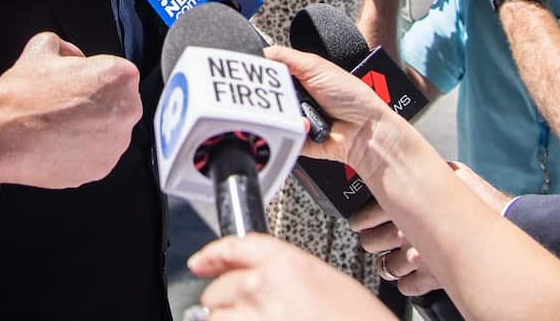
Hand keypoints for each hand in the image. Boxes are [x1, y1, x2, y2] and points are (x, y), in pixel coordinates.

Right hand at [0, 32, 141, 187]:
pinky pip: (98, 155)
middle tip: (67, 106)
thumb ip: (69, 47)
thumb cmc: (23, 93)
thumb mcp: (44, 46)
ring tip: (61, 126)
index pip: (118, 75)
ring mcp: (116, 144)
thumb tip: (76, 59)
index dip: (94, 77)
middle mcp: (128, 111)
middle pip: (120, 104)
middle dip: (98, 104)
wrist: (0, 134)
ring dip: (92, 128)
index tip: (76, 84)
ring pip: (110, 131)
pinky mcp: (102, 168)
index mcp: (120, 76)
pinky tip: (59, 143)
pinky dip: (83, 151)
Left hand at [188, 234, 393, 320]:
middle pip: (218, 288)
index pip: (234, 247)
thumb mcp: (328, 282)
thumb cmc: (358, 319)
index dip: (212, 255)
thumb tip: (260, 277)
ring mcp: (253, 318)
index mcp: (285, 263)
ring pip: (214, 317)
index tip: (200, 262)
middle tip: (246, 310)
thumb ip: (288, 273)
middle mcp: (262, 287)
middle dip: (226, 300)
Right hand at [263, 45, 407, 179]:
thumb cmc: (351, 96)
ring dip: (283, 112)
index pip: (270, 72)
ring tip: (302, 109)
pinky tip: (306, 125)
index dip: (262, 72)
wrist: (365, 130)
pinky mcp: (294, 138)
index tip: (255, 73)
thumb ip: (286, 56)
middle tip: (286, 92)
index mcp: (298, 77)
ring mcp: (294, 118)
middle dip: (272, 93)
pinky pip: (281, 134)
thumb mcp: (316, 66)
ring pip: (270, 115)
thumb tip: (262, 52)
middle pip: (266, 94)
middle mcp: (295, 97)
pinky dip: (291, 129)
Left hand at [349, 162, 513, 295]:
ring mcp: (417, 256)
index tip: (359, 221)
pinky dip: (408, 282)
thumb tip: (406, 162)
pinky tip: (412, 274)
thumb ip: (425, 173)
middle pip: (370, 243)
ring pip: (386, 267)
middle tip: (376, 238)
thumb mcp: (449, 173)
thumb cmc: (479, 198)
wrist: (507, 224)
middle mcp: (405, 231)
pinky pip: (406, 286)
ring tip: (394, 258)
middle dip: (373, 242)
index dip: (359, 220)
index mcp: (403, 203)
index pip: (363, 216)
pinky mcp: (432, 277)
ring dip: (388, 264)